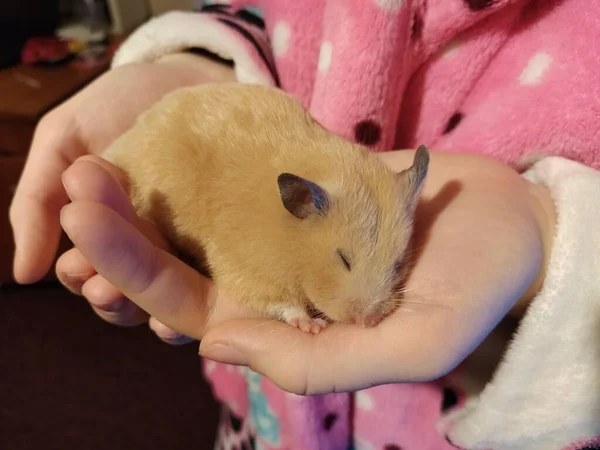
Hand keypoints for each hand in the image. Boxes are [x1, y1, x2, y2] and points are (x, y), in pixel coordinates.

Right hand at [9, 52, 234, 339]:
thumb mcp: (67, 139)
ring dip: (156, 315)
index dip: (82, 277)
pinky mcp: (235, 245)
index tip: (81, 270)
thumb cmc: (123, 104)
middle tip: (109, 290)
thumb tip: (24, 274)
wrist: (190, 74)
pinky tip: (201, 308)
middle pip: (129, 296)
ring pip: (171, 300)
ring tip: (155, 317)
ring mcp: (193, 251)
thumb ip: (37, 199)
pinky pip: (221, 282)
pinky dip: (208, 301)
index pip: (89, 272)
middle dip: (115, 302)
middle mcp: (149, 250)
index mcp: (109, 234)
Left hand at [60, 150, 555, 394]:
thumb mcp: (414, 345)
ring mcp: (284, 234)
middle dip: (123, 228)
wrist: (513, 225)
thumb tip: (215, 344)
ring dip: (148, 192)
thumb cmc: (476, 290)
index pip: (193, 311)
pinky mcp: (300, 190)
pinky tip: (160, 138)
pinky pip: (237, 178)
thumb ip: (321, 360)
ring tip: (99, 159)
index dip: (136, 273)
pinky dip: (196, 162)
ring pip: (200, 219)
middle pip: (182, 262)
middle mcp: (275, 284)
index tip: (88, 229)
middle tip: (77, 182)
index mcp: (289, 329)